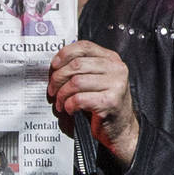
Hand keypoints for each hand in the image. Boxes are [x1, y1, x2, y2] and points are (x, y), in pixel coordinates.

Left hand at [47, 40, 139, 165]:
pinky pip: (79, 99)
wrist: (121, 128)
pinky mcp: (110, 102)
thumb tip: (56, 64)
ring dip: (62, 94)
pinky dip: (69, 105)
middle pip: (77, 64)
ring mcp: (115, 85)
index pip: (84, 46)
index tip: (54, 66)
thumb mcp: (96, 79)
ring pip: (76, 82)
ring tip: (60, 102)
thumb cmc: (103, 103)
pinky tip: (70, 109)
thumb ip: (83, 68)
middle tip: (53, 90)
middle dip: (58, 78)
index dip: (65, 54)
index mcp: (111, 59)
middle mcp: (116, 69)